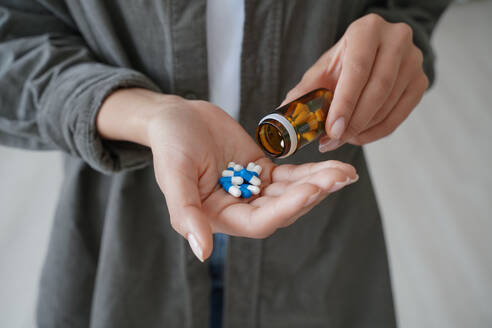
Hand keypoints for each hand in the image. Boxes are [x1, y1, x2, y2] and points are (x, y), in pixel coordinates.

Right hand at [97, 89, 357, 260]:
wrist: (176, 117)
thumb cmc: (170, 145)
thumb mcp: (174, 176)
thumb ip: (186, 214)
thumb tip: (202, 253)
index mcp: (218, 216)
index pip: (259, 222)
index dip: (286, 209)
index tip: (311, 189)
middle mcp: (239, 207)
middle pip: (282, 209)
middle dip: (311, 194)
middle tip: (339, 177)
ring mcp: (253, 189)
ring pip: (291, 192)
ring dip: (318, 183)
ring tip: (345, 172)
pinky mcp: (262, 171)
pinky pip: (290, 175)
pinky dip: (311, 171)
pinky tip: (333, 166)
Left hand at [281, 13, 428, 151]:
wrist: (374, 54)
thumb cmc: (344, 62)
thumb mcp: (324, 70)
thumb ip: (306, 90)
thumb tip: (285, 114)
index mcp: (367, 30)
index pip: (358, 68)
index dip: (345, 102)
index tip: (332, 129)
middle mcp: (396, 39)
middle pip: (378, 88)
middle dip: (354, 121)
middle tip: (334, 140)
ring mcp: (414, 60)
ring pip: (389, 104)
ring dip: (363, 129)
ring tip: (341, 139)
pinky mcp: (421, 81)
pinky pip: (399, 115)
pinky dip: (377, 132)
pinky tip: (359, 136)